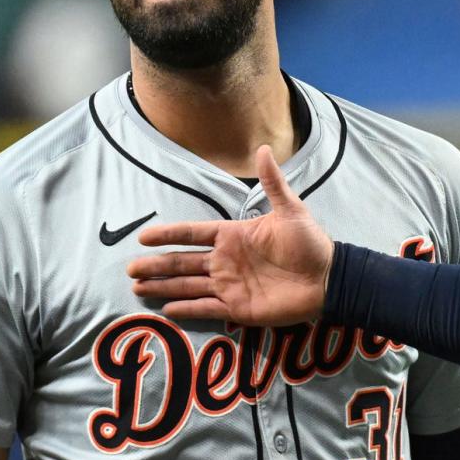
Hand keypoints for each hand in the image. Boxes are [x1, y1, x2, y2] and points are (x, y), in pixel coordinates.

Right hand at [127, 145, 333, 325]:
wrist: (329, 279)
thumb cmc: (310, 244)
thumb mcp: (291, 210)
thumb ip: (273, 184)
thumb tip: (262, 149)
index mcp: (233, 236)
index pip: (192, 234)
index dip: (168, 235)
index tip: (143, 237)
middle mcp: (225, 261)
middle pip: (182, 262)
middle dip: (156, 265)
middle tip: (130, 269)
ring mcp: (230, 285)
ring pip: (188, 285)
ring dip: (164, 287)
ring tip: (138, 288)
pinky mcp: (238, 308)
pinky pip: (206, 308)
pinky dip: (187, 310)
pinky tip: (166, 310)